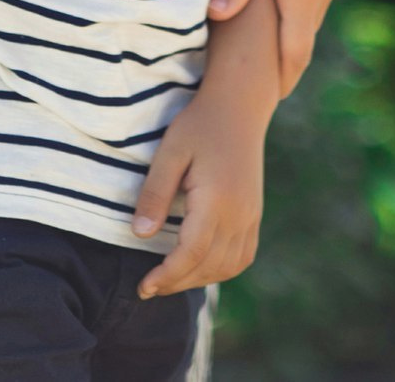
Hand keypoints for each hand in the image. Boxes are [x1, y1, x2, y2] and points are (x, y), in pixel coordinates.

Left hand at [130, 84, 268, 298]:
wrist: (240, 106)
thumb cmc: (200, 125)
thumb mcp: (170, 153)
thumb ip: (155, 194)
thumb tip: (140, 236)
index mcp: (217, 200)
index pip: (191, 253)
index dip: (167, 276)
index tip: (143, 288)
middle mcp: (239, 214)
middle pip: (209, 265)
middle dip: (177, 283)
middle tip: (148, 288)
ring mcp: (251, 216)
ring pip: (228, 266)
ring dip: (199, 279)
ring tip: (170, 279)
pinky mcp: (255, 214)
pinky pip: (242, 256)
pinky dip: (221, 270)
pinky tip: (199, 267)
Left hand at [207, 0, 384, 94]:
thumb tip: (215, 18)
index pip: (293, 54)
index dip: (278, 81)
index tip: (262, 103)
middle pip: (300, 38)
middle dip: (280, 63)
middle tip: (257, 85)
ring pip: (307, 11)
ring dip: (287, 31)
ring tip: (261, 47)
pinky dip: (295, 3)